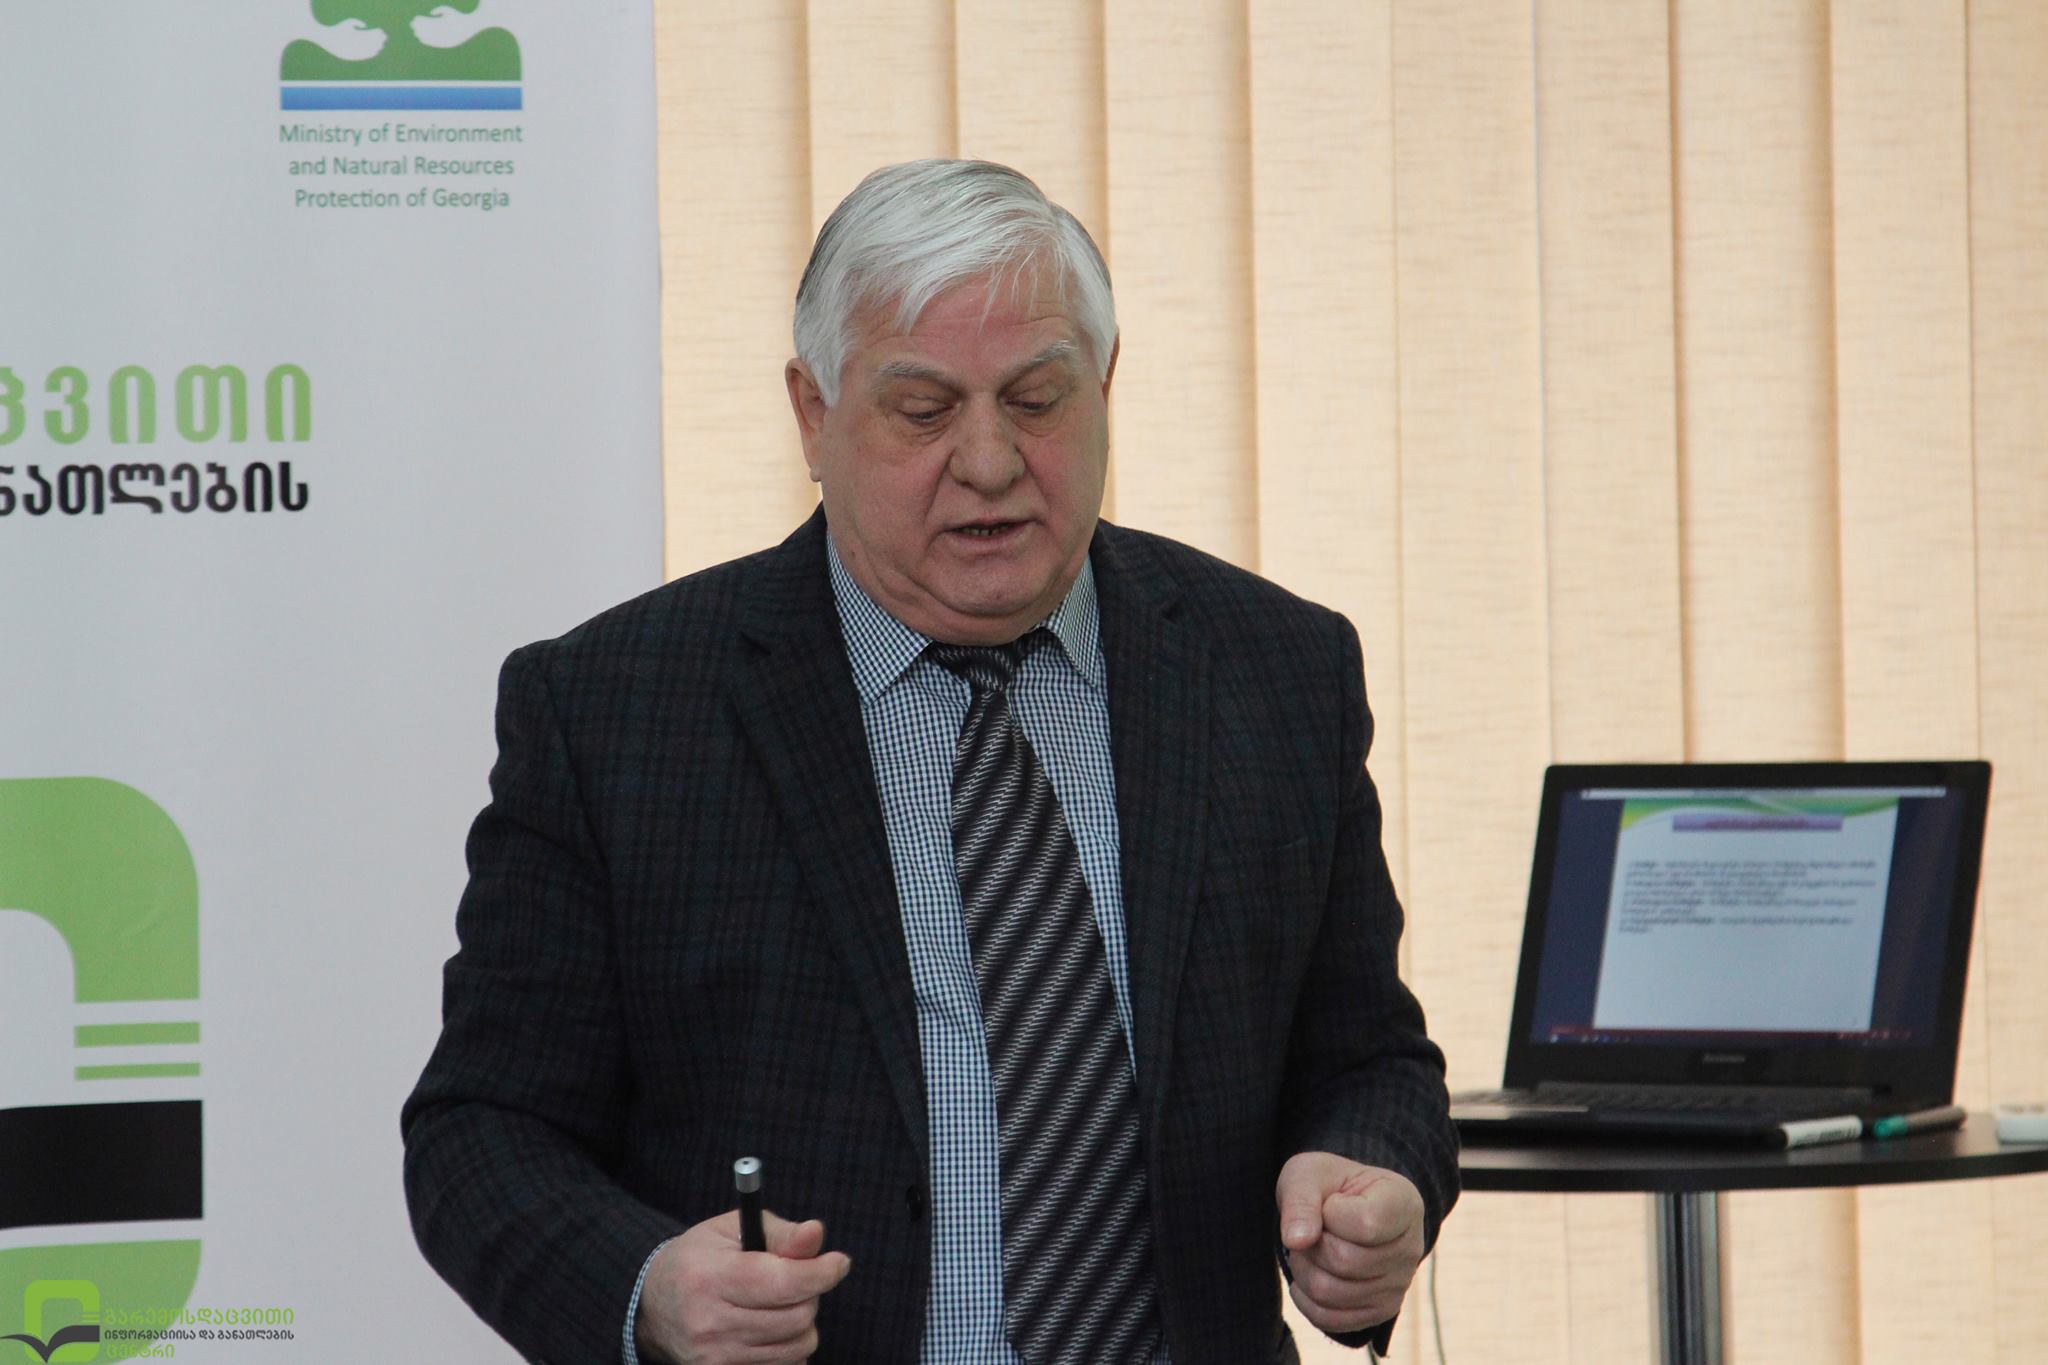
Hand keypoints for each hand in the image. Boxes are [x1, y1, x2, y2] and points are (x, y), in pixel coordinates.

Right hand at [635, 1209, 851, 1364]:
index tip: (838, 1262)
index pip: (781, 1282)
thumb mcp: (732, 1230)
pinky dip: (788, 1348)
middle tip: (797, 1279)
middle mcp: (710, 1323)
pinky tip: (769, 1329)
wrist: (653, 1304)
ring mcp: (716, 1358)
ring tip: (778, 1303)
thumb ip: (780, 1233)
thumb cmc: (699, 1258)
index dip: (820, 1272)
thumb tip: (816, 1235)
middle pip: (796, 1317)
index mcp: (711, 1277)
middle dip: (809, 1294)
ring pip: (797, 1345)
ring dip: (801, 1322)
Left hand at [1275, 1152, 1423, 1335]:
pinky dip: (1305, 1298)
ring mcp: (1399, 1284)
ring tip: (1311, 1248)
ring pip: (1331, 1292)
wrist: (1343, 1209)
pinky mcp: (1381, 1311)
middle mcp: (1411, 1247)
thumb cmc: (1328, 1187)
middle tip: (1312, 1228)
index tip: (1330, 1202)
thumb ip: (1300, 1201)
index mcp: (1404, 1203)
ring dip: (1303, 1269)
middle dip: (1311, 1244)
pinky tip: (1309, 1272)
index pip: (1366, 1225)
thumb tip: (1296, 1241)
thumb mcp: (1308, 1175)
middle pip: (1344, 1261)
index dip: (1331, 1213)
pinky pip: (1330, 1319)